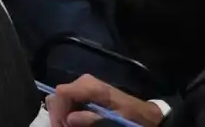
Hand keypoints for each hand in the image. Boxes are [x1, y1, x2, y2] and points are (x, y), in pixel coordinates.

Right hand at [46, 75, 162, 126]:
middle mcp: (84, 82)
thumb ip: (93, 119)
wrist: (146, 114)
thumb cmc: (133, 118)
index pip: (62, 93)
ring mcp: (84, 85)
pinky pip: (69, 101)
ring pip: (61, 99)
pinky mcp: (85, 91)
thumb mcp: (116, 122)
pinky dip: (68, 113)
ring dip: (63, 115)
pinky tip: (76, 123)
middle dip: (59, 116)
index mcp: (91, 87)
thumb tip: (69, 119)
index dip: (59, 112)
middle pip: (58, 96)